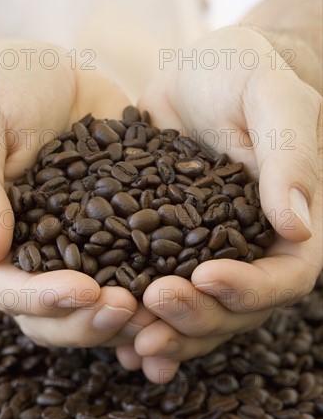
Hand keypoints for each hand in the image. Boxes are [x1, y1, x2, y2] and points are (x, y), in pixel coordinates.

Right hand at [0, 40, 137, 347]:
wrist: (46, 73)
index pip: (12, 290)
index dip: (44, 299)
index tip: (85, 291)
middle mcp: (41, 256)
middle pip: (58, 315)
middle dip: (92, 321)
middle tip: (131, 308)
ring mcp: (82, 248)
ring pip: (101, 304)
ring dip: (130, 317)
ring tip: (165, 308)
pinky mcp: (118, 231)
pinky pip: (137, 268)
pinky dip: (158, 285)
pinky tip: (189, 287)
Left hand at [116, 26, 321, 382]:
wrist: (199, 75)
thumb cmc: (244, 72)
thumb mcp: (270, 98)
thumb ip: (290, 156)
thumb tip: (297, 225)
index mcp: (290, 223)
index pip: (285, 276)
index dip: (249, 288)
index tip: (205, 276)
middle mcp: (253, 250)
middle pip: (237, 309)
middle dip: (197, 316)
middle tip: (154, 305)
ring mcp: (210, 255)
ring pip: (199, 315)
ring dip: (169, 335)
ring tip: (132, 343)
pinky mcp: (170, 251)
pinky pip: (163, 297)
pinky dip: (147, 325)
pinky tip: (121, 345)